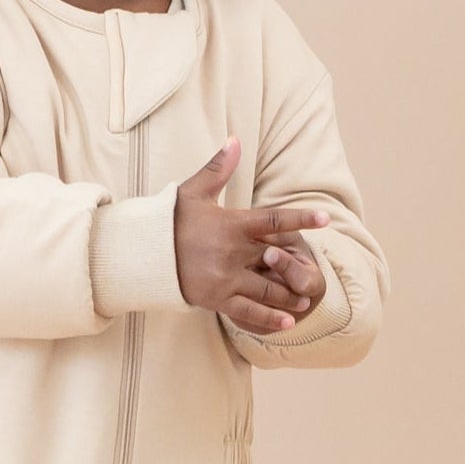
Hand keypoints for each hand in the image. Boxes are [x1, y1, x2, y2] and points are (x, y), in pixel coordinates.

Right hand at [172, 136, 331, 333]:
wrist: (140, 254)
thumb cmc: (169, 220)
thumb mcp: (193, 191)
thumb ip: (218, 168)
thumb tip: (234, 139)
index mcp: (231, 225)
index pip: (274, 221)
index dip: (301, 219)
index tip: (324, 220)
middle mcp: (232, 253)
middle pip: (276, 260)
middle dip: (296, 267)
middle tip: (316, 274)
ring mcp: (224, 278)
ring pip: (268, 289)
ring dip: (289, 296)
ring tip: (305, 301)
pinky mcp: (215, 299)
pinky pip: (248, 312)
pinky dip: (270, 320)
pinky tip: (288, 324)